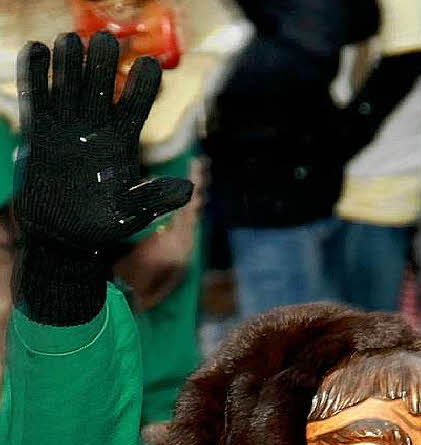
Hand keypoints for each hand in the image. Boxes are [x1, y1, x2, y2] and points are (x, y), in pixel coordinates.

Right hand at [13, 31, 192, 323]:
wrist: (64, 235)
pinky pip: (38, 99)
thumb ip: (155, 199)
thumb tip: (189, 190)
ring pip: (69, 88)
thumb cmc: (102, 225)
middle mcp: (96, 130)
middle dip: (103, 65)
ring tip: (71, 39)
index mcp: (122, 143)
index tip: (152, 65)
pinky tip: (39, 51)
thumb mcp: (132, 215)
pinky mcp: (40, 133)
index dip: (144, 86)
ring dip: (70, 64)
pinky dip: (37, 77)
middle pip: (101, 89)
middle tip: (105, 40)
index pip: (136, 107)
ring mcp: (67, 128)